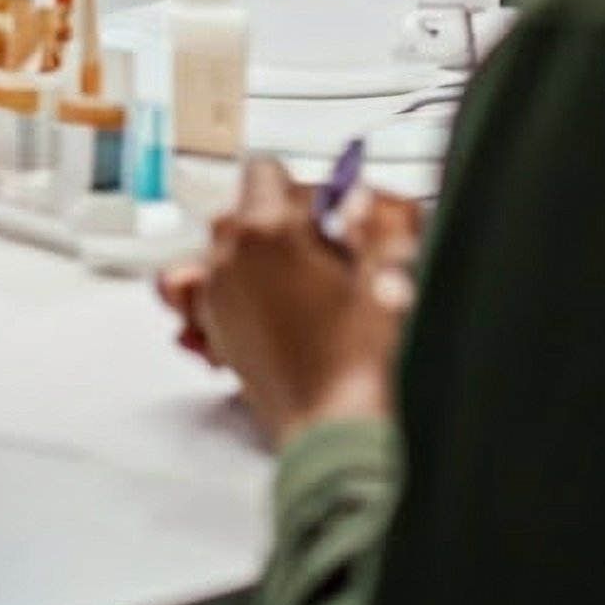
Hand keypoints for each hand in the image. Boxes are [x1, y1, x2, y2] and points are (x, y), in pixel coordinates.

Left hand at [154, 158, 415, 446]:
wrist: (337, 433)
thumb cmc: (363, 361)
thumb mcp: (389, 275)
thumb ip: (378, 220)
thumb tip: (361, 195)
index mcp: (265, 231)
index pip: (266, 170)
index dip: (303, 188)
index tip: (330, 212)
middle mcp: (227, 257)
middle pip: (243, 211)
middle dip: (281, 224)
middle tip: (326, 253)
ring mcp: (216, 295)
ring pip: (228, 251)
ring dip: (261, 258)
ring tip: (305, 288)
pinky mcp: (215, 331)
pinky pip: (216, 290)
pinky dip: (241, 291)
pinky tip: (280, 313)